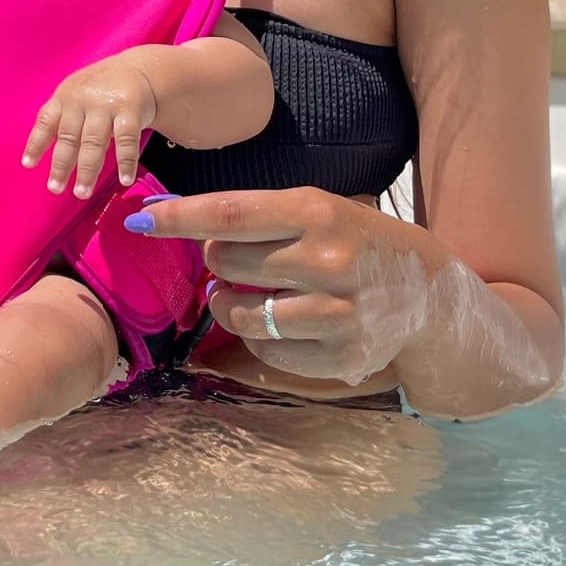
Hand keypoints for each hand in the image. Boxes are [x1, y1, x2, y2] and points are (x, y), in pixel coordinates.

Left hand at [22, 56, 158, 197]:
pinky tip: (125, 179)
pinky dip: (126, 161)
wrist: (139, 68)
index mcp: (64, 98)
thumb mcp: (75, 95)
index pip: (46, 122)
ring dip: (88, 169)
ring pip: (94, 141)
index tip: (28, 165)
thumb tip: (38, 155)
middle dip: (61, 165)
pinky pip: (126, 140)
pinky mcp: (130, 109)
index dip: (36, 144)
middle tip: (55, 188)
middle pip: (68, 137)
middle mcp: (82, 100)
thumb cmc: (101, 89)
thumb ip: (59, 120)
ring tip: (82, 192)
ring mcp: (106, 105)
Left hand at [128, 188, 425, 386]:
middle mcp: (327, 260)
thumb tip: (175, 219)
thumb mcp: (317, 210)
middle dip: (218, 261)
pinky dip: (261, 336)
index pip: (229, 214)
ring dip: (229, 304)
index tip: (139, 217)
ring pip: (238, 314)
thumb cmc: (356, 241)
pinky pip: (266, 350)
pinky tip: (285, 321)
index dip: (177, 217)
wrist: (427, 291)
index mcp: (317, 212)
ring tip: (253, 293)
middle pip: (225, 262)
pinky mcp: (340, 355)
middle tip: (241, 260)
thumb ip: (256, 216)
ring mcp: (336, 312)